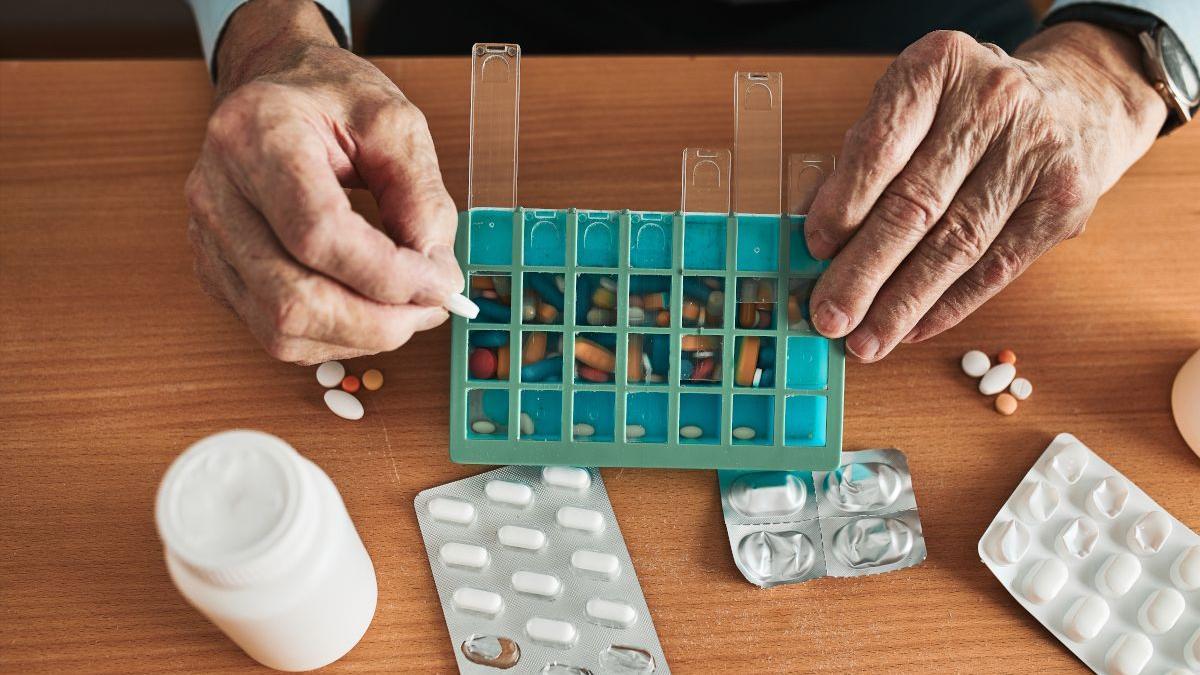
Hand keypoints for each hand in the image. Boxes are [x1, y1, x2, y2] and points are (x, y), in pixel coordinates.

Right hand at [185, 0, 462, 364]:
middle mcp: (217, 191)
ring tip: (407, 309)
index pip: (318, 234)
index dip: (387, 275)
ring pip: (281, 330)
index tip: (441, 282)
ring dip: (360, 337)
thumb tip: (435, 277)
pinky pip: (275, 334)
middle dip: (378, 322)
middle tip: (433, 306)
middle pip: (293, 299)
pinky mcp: (215, 271)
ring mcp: (208, 238)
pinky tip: (368, 311)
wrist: (275, 87)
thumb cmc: (331, 99)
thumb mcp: (396, 123)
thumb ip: (423, 198)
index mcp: (257, 136)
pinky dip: (334, 338)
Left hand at [804, 23, 1166, 361]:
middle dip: (864, 271)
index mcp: (938, 68)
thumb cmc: (965, 111)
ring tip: (865, 340)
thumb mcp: (911, 107)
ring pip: (956, 244)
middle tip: (829, 316)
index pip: (881, 145)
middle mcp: (993, 102)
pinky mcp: (1064, 200)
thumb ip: (861, 161)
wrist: (1075, 101)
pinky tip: (911, 329)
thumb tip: (815, 238)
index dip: (843, 205)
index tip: (814, 249)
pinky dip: (949, 305)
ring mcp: (1035, 151)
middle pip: (916, 204)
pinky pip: (996, 267)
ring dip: (903, 303)